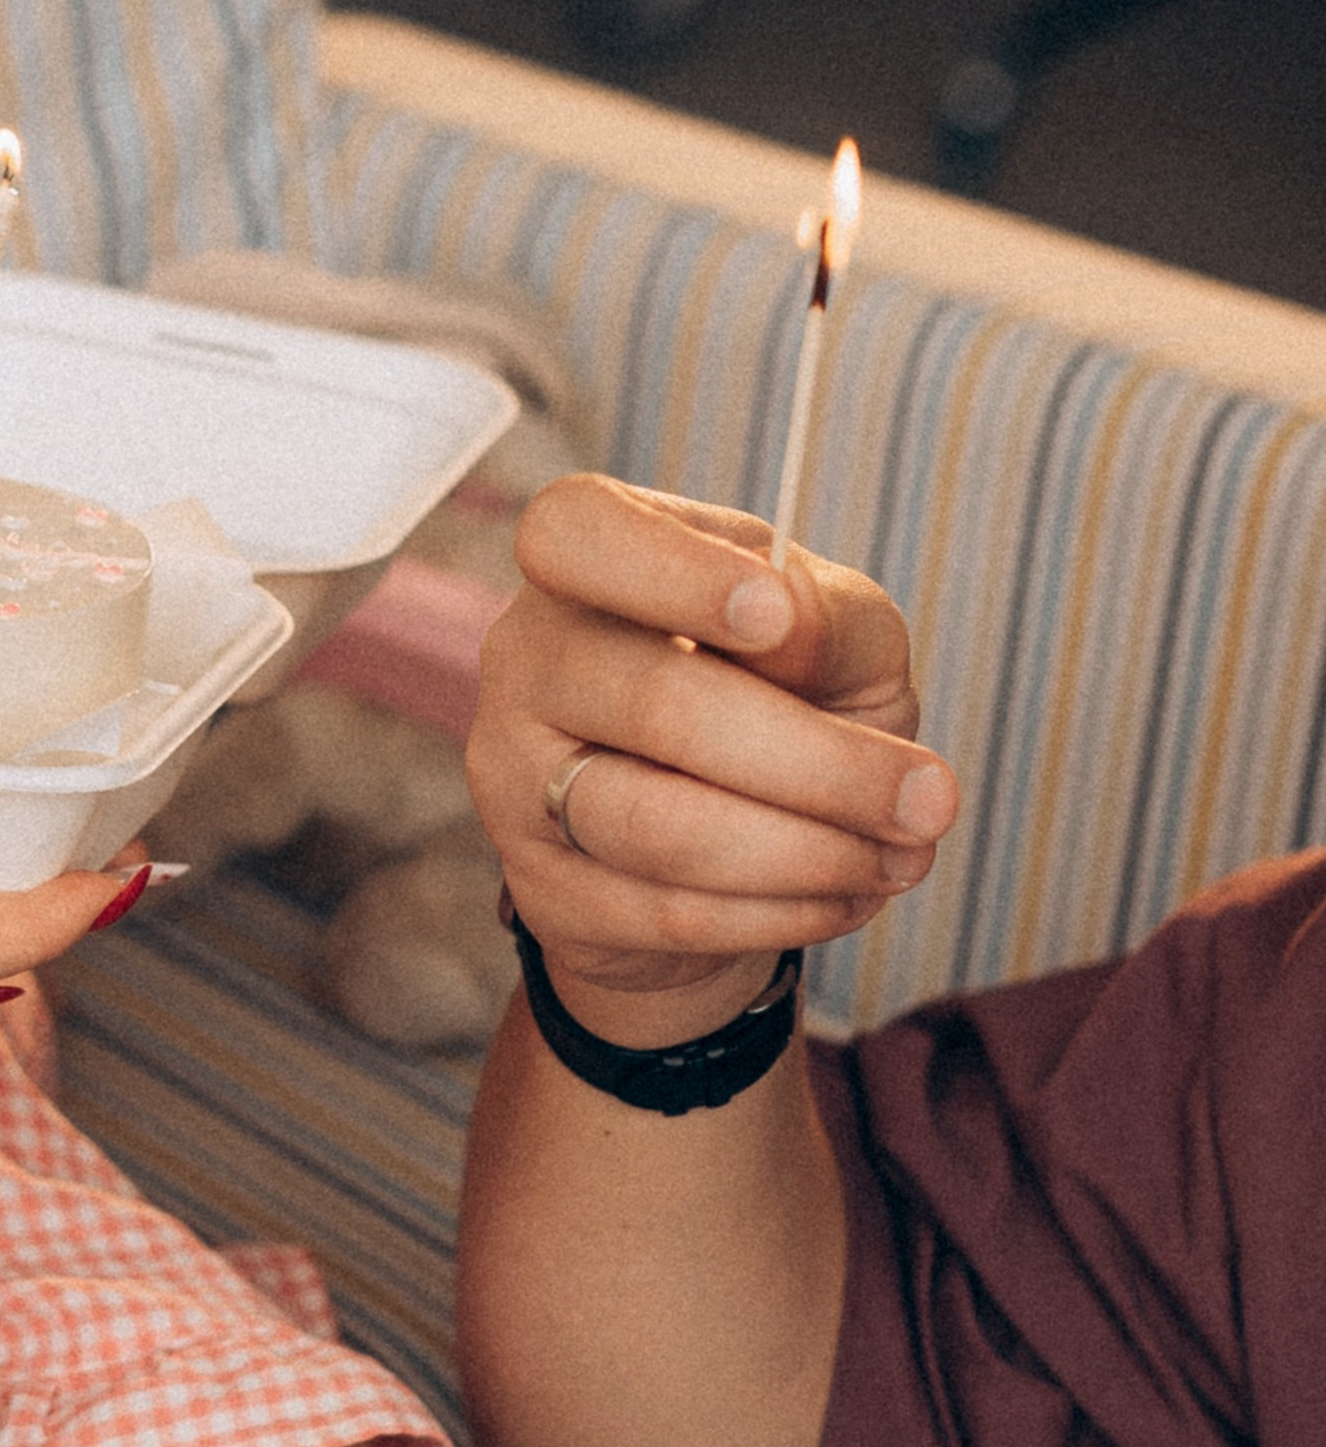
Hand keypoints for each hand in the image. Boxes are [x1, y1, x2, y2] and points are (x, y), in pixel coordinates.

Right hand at [466, 477, 957, 1044]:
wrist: (725, 844)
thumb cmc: (786, 701)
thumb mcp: (834, 639)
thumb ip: (827, 618)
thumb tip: (791, 623)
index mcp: (586, 561)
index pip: (577, 532)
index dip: (668, 570)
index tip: (774, 613)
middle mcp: (526, 658)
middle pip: (652, 701)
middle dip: (817, 762)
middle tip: (933, 799)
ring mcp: (515, 778)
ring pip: (656, 825)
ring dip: (808, 852)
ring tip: (904, 856)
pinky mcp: (542, 889)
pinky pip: (665, 913)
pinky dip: (780, 913)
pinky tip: (846, 896)